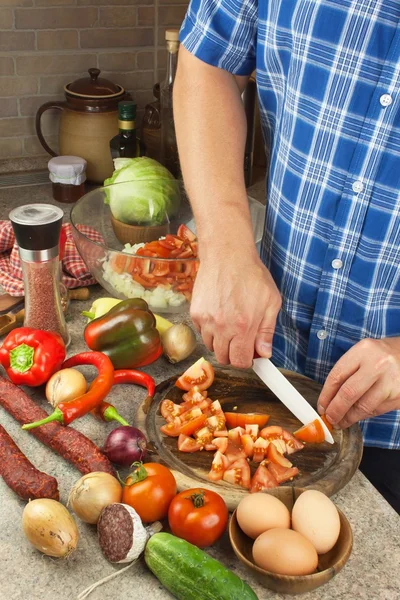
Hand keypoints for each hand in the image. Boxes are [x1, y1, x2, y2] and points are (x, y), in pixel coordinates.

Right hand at [190, 249, 281, 368]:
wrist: (227, 254)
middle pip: (224, 358)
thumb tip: (264, 352)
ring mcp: (206, 320)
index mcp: (243, 326)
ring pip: (211, 346)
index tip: (250, 355)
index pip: (240, 361)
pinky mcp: (195, 312)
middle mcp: (222, 326)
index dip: (246, 361)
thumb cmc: (251, 274)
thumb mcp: (271, 301)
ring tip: (229, 324)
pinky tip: (219, 314)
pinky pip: (201, 332)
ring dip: (221, 341)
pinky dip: (209, 329)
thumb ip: (267, 330)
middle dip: (234, 353)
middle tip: (240, 340)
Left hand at [317, 337, 399, 427]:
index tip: (321, 406)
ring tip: (341, 422)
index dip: (326, 395)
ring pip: (363, 406)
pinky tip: (358, 416)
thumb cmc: (382, 356)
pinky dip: (365, 415)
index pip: (337, 375)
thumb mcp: (363, 354)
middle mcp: (377, 365)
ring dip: (349, 418)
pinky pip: (377, 410)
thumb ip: (348, 372)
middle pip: (349, 393)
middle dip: (335, 410)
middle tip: (329, 419)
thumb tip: (329, 399)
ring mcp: (391, 381)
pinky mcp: (399, 396)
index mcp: (363, 351)